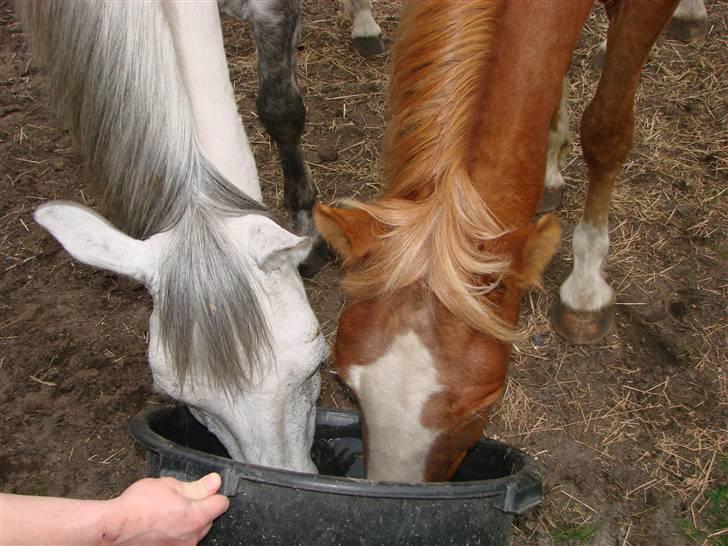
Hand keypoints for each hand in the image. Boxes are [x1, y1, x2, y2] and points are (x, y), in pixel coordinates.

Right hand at [104, 472, 229, 545]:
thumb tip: (215, 482)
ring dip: (186, 522)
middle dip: (199, 508)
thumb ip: (197, 486)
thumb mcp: (170, 486)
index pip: (221, 503)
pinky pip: (180, 540)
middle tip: (179, 499)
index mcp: (196, 517)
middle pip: (208, 519)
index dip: (214, 493)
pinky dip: (174, 533)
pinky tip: (160, 526)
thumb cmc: (137, 507)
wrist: (113, 528)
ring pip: (193, 532)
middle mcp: (192, 537)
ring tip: (166, 513)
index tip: (206, 489)